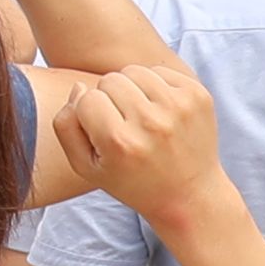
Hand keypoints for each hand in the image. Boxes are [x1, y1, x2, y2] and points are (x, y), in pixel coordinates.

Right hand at [46, 57, 225, 227]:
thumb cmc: (132, 181)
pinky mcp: (198, 96)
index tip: (104, 133)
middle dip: (110, 98)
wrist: (189, 194)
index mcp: (120, 143)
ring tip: (140, 115)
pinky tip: (160, 111)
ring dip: (132, 88)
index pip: (87, 99)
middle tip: (123, 124)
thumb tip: (79, 86)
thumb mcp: (87, 167)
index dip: (90, 113)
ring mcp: (178, 107)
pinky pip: (160, 71)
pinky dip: (155, 86)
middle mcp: (151, 123)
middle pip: (110, 80)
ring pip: (134, 71)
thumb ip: (66, 126)